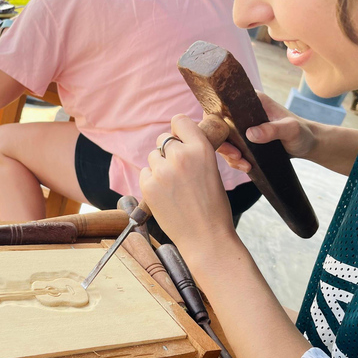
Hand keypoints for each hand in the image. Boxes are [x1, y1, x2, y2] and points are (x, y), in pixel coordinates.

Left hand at [139, 114, 234, 250]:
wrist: (206, 237)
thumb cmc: (213, 205)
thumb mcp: (211, 169)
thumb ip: (194, 151)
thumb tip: (175, 139)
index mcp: (201, 148)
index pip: (179, 120)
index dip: (179, 131)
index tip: (180, 140)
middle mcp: (181, 156)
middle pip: (163, 139)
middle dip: (168, 151)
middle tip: (179, 170)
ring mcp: (162, 171)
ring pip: (153, 156)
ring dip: (159, 167)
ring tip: (174, 187)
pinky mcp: (148, 186)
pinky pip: (144, 172)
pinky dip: (151, 181)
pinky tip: (165, 195)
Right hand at [217, 92, 316, 172]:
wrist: (308, 144)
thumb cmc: (302, 132)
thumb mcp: (291, 129)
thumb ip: (273, 130)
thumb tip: (251, 134)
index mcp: (250, 100)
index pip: (221, 103)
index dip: (213, 118)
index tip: (222, 136)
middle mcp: (241, 111)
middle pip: (217, 124)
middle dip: (221, 143)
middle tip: (235, 155)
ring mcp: (241, 127)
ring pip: (222, 140)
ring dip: (228, 155)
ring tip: (244, 165)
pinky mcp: (243, 140)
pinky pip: (230, 150)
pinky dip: (234, 160)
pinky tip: (247, 167)